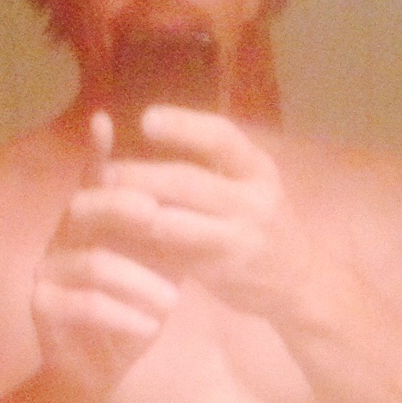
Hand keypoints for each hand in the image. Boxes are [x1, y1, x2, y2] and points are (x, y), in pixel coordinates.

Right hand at [32, 110, 180, 401]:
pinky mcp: (43, 308)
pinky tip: (150, 328)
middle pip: (85, 208)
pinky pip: (83, 304)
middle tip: (156, 215)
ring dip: (138, 281)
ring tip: (172, 303)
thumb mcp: (155, 270)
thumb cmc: (128, 315)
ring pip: (92, 262)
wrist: (93, 373)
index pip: (93, 181)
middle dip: (123, 208)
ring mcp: (47, 273)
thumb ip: (165, 234)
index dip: (95, 151)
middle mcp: (62, 240)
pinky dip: (122, 314)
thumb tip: (198, 193)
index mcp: (90, 224)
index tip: (104, 119)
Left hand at [97, 105, 316, 321]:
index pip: (221, 137)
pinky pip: (179, 255)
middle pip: (189, 181)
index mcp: (257, 168)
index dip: (182, 126)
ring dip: (136, 213)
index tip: (144, 120)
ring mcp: (242, 237)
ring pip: (179, 222)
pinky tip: (121, 238)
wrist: (299, 282)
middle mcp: (254, 199)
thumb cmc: (260, 224)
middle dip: (142, 176)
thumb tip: (149, 128)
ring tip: (102, 205)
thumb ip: (210, 165)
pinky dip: (148, 245)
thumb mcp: (249, 185)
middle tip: (104, 172)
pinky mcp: (226, 271)